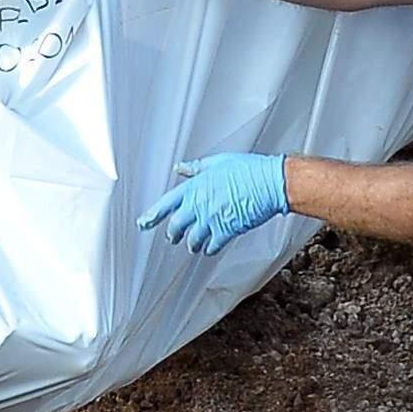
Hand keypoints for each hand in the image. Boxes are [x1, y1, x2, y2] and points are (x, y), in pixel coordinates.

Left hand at [138, 154, 290, 254]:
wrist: (269, 183)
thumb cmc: (247, 170)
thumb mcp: (217, 162)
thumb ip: (195, 168)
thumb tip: (180, 167)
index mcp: (194, 187)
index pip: (166, 204)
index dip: (152, 215)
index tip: (143, 224)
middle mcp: (199, 205)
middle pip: (176, 226)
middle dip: (173, 234)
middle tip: (172, 238)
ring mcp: (211, 219)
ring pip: (192, 240)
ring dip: (191, 244)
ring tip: (193, 245)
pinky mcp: (226, 231)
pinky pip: (211, 246)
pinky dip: (209, 249)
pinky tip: (210, 248)